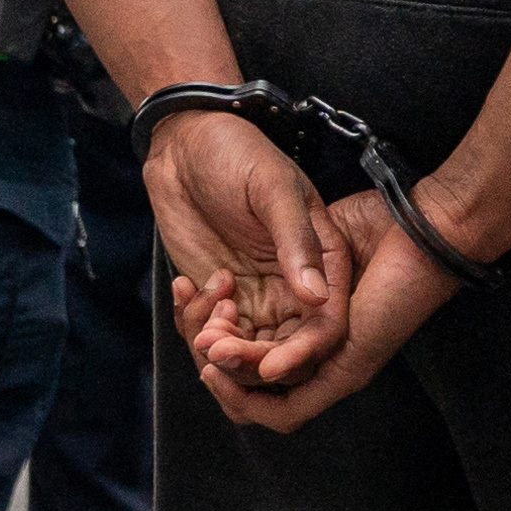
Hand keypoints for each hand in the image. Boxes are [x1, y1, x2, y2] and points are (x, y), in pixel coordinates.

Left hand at [146, 106, 349, 422]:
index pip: (326, 326)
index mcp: (325, 262)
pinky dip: (193, 322)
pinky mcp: (218, 296)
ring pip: (245, 351)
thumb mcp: (273, 190)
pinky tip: (185, 286)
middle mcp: (295, 287)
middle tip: (214, 342)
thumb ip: (296, 242)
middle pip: (285, 351)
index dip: (302, 354)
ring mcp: (256, 294)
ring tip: (200, 302)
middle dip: (249, 358)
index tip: (268, 367)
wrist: (184, 143)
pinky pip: (210, 333)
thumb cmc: (238, 152)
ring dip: (218, 343)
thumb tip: (317, 297)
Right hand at [183, 190, 480, 429]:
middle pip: (250, 380)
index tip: (192, 307)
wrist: (429, 225)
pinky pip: (294, 403)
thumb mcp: (313, 234)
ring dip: (230, 377)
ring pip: (264, 399)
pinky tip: (233, 361)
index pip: (253, 348)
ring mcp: (335, 366)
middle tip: (194, 329)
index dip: (217, 336)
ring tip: (205, 344)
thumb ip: (280, 256)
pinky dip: (260, 393)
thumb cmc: (382, 222)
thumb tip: (234, 263)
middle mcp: (322, 353)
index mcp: (311, 322)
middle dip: (214, 360)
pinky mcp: (348, 368)